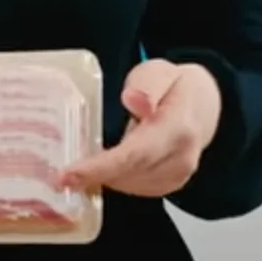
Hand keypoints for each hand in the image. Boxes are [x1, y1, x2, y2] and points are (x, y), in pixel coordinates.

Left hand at [59, 60, 224, 198]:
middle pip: (130, 174)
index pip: (135, 154)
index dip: (100, 167)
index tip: (69, 174)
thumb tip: (135, 101)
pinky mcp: (171, 184)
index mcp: (178, 128)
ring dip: (102, 180)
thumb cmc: (175, 86)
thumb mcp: (160, 72)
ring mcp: (179, 175)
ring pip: (130, 185)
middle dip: (92, 177)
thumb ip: (147, 84)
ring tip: (74, 172)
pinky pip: (136, 188)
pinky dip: (114, 182)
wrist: (204, 107)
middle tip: (57, 179)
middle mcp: (182, 157)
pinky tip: (98, 171)